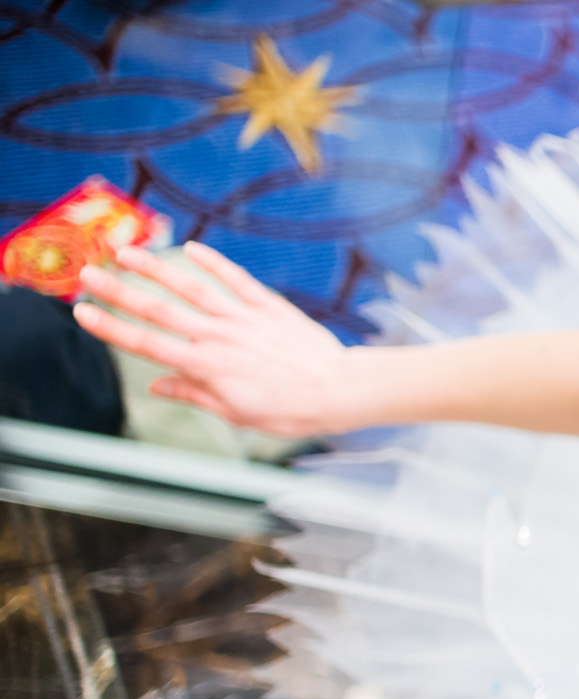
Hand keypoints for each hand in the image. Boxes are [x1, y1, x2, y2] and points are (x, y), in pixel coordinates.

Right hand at [73, 243, 354, 435]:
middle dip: (119, 291)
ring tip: (126, 251)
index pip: (147, 345)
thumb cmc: (291, 410)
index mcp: (206, 367)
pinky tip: (193, 248)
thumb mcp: (238, 414)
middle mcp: (219, 337)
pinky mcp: (267, 306)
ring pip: (191, 287)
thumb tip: (158, 386)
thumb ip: (195, 395)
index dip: (111, 328)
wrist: (339, 390)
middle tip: (87, 273)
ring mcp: (243, 317)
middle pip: (158, 310)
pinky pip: (236, 279)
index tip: (82, 313)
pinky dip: (214, 262)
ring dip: (156, 268)